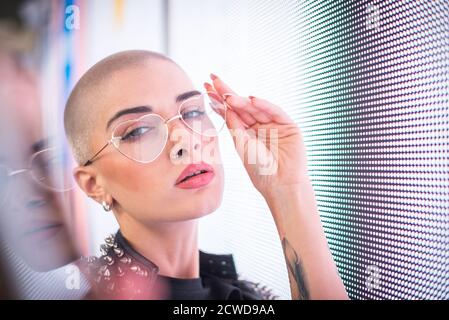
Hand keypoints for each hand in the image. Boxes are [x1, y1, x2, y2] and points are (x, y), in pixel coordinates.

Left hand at [204, 74, 310, 199]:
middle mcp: (259, 126)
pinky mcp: (288, 125)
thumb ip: (234, 126)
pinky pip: (275, 111)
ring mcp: (273, 124)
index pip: (231, 112)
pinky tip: (252, 99)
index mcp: (246, 132)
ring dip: (241, 100)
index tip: (206, 86)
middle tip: (213, 79)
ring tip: (227, 96)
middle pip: (241, 106)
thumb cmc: (259, 169)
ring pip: (256, 108)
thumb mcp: (242, 146)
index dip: (218, 100)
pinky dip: (264, 105)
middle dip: (227, 93)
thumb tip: (224, 106)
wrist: (280, 184)